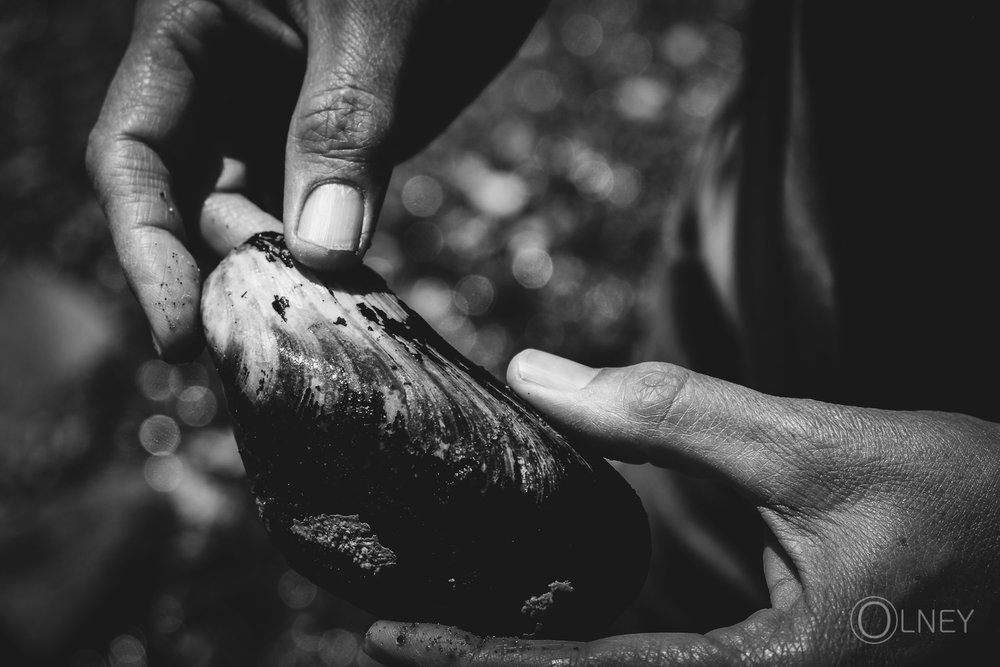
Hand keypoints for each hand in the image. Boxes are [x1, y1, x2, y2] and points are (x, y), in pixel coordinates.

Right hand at [87, 0, 547, 359]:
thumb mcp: (370, 18)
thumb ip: (344, 124)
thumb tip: (323, 251)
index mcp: (191, 34)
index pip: (134, 156)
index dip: (147, 250)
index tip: (180, 333)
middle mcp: (225, 86)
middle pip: (192, 203)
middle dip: (224, 272)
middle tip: (275, 336)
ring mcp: (284, 117)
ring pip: (261, 218)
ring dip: (283, 276)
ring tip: (319, 332)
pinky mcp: (344, 141)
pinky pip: (323, 212)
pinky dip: (333, 259)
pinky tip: (354, 300)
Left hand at [363, 350, 999, 664]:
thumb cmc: (968, 505)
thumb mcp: (813, 449)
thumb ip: (672, 417)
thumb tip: (536, 377)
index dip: (476, 658)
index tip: (386, 635)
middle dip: (485, 657)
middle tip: (386, 618)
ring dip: (525, 642)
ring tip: (439, 604)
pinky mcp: (773, 657)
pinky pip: (658, 652)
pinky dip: (584, 626)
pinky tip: (543, 590)